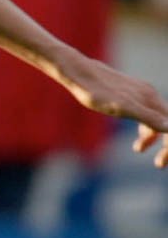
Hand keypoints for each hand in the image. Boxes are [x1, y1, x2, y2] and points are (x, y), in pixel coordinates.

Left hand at [60, 52, 167, 168]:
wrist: (78, 73)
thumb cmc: (97, 92)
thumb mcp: (121, 109)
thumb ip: (147, 118)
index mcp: (151, 100)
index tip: (160, 163)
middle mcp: (150, 95)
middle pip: (167, 123)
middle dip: (166, 145)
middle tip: (159, 165)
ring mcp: (140, 94)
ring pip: (156, 119)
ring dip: (153, 137)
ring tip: (138, 149)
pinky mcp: (129, 94)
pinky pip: (145, 114)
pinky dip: (144, 128)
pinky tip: (132, 134)